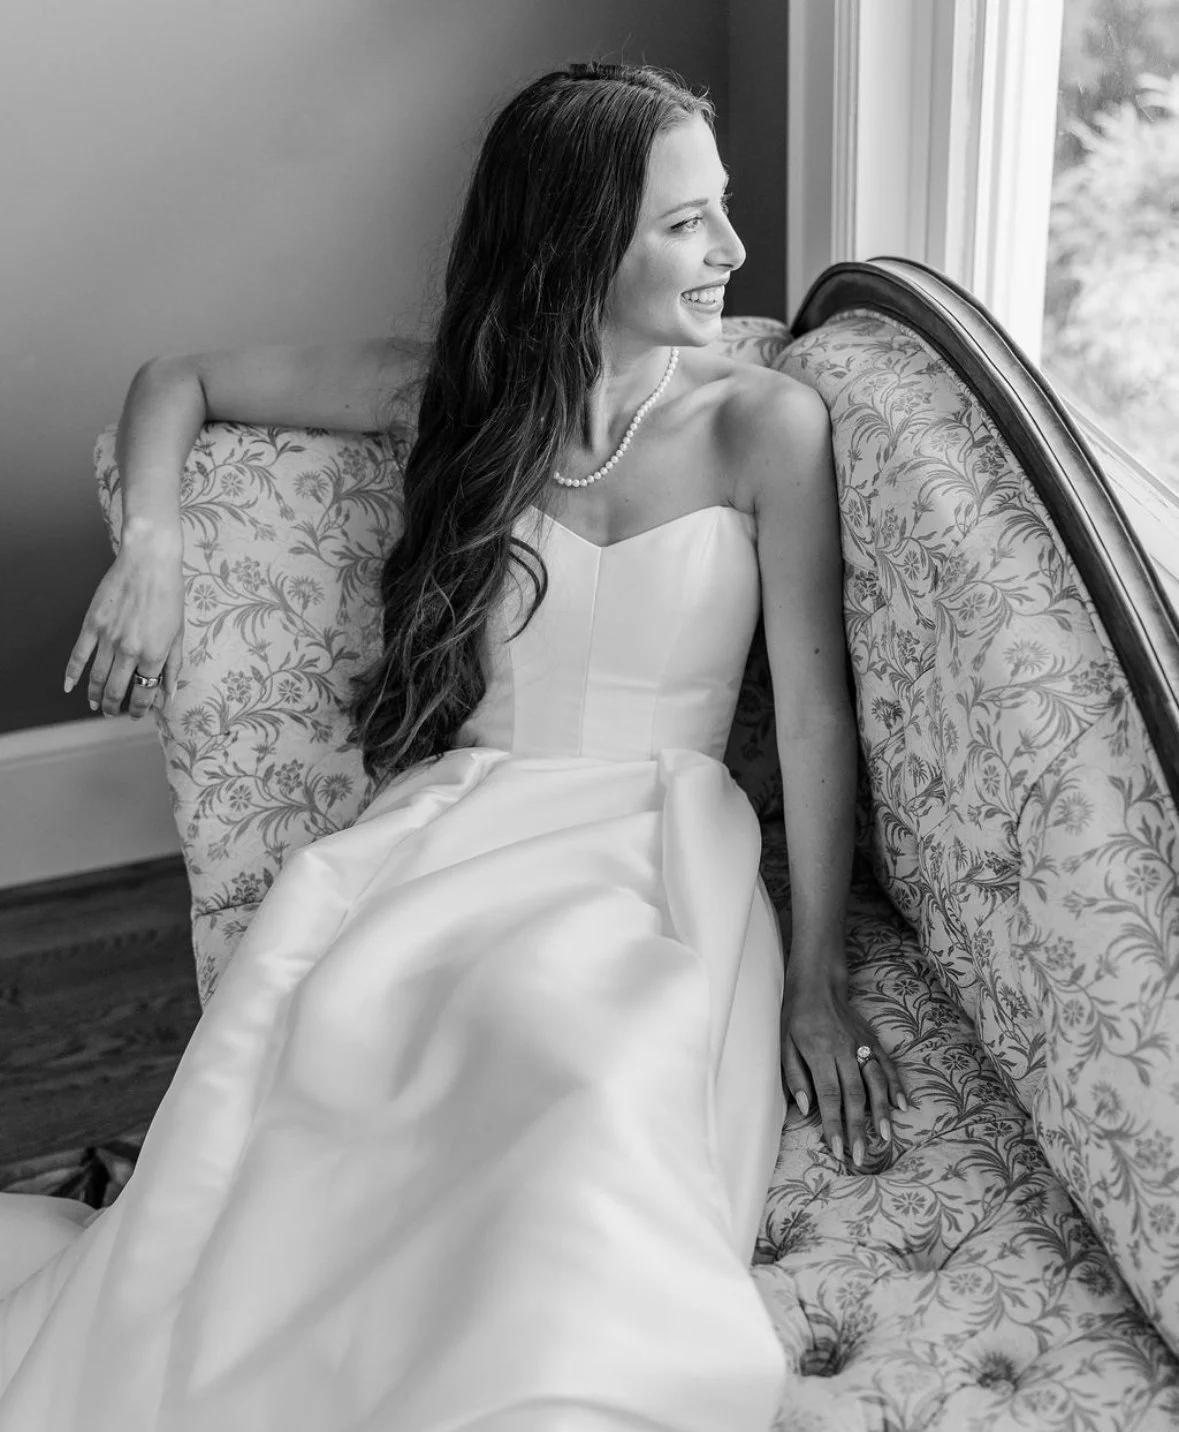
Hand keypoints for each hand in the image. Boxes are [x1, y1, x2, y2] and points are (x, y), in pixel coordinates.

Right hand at [64, 537, 183, 718]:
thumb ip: (173, 666)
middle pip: (117, 690)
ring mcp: (108, 638)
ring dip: (96, 696)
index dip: (140, 709)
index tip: (137, 714)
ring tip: (97, 704)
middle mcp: (130, 650)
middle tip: (113, 713)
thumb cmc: (169, 595)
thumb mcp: (178, 633)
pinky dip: (72, 674)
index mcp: (154, 654)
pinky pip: (78, 655)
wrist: (149, 562)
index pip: (144, 693)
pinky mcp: (92, 624)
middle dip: (115, 706)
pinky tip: (69, 686)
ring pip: (97, 677)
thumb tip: (170, 694)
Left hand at [780, 965, 907, 1167]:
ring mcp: (861, 1045)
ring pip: (876, 1082)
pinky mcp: (872, 1040)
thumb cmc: (795, 1016)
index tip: (837, 1150)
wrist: (818, 983)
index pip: (828, 1095)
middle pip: (854, 1095)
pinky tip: (902, 1106)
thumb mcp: (784, 1044)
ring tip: (886, 1137)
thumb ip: (794, 1076)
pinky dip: (896, 1086)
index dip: (834, 1124)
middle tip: (862, 1156)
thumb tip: (806, 1108)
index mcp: (819, 1052)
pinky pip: (887, 1066)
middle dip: (858, 1128)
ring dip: (882, 1112)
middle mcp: (844, 1051)